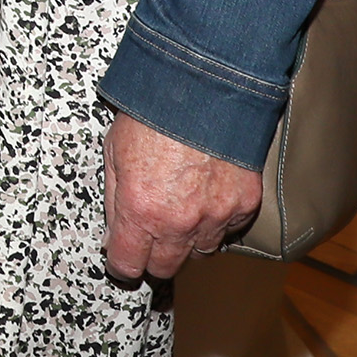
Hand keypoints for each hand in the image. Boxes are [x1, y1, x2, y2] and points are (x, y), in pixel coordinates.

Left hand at [103, 111, 262, 280]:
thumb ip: (114, 198)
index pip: (128, 265)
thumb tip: (114, 231)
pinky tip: (206, 196)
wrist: (201, 89)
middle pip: (166, 267)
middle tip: (148, 238)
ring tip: (179, 211)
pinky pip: (228, 229)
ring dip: (187, 239)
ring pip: (200, 252)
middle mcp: (179, 222)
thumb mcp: (113, 152)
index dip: (121, 264)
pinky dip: (217, 220)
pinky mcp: (244, 205)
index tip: (121, 260)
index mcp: (140, 210)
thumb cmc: (151, 114)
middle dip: (153, 257)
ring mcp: (216, 217)